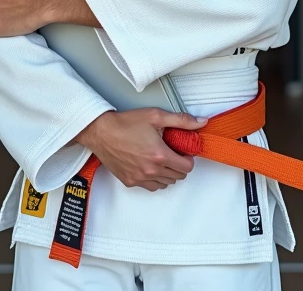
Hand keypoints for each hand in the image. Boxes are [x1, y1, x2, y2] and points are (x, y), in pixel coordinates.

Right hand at [74, 108, 207, 191]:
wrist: (101, 132)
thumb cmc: (126, 123)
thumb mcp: (156, 116)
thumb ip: (181, 120)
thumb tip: (201, 123)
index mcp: (160, 155)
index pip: (187, 167)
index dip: (188, 158)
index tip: (183, 151)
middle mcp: (151, 170)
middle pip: (178, 176)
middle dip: (179, 165)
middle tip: (172, 153)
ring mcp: (140, 178)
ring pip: (165, 183)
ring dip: (168, 173)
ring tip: (161, 159)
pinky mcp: (130, 181)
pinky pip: (151, 187)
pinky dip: (155, 180)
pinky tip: (150, 167)